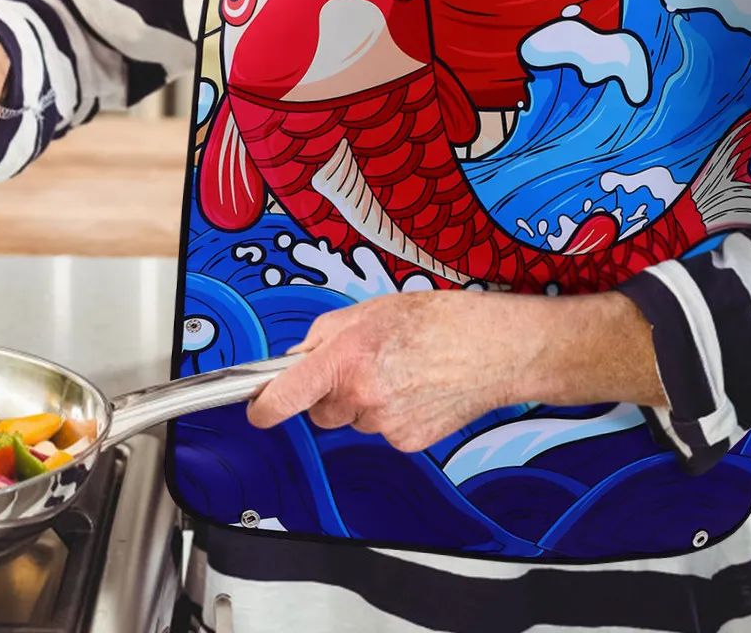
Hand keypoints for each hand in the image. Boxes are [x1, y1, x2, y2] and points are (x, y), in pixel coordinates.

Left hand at [248, 290, 513, 451]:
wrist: (493, 349)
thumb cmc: (441, 321)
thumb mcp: (372, 308)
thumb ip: (327, 333)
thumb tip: (300, 356)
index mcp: (348, 355)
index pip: (287, 394)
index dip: (264, 406)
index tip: (257, 409)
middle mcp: (363, 393)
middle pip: (320, 410)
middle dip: (330, 391)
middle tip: (361, 364)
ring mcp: (385, 423)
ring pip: (353, 420)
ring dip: (364, 401)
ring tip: (400, 371)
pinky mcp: (406, 442)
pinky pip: (381, 431)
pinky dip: (391, 415)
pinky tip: (415, 390)